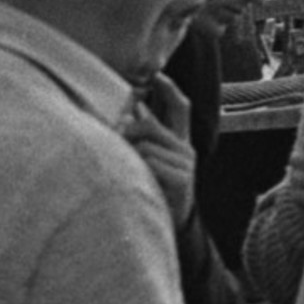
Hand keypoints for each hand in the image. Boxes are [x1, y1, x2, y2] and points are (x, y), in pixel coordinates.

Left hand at [124, 79, 196, 222]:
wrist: (173, 227)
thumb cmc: (156, 192)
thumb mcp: (153, 162)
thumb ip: (149, 137)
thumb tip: (135, 110)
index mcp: (180, 143)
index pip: (181, 109)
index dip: (170, 90)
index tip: (158, 75)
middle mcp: (186, 151)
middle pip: (151, 126)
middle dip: (128, 132)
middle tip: (116, 143)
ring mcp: (186, 165)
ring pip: (145, 146)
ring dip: (130, 158)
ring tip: (128, 174)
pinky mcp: (182, 179)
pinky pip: (150, 163)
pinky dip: (138, 170)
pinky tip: (140, 183)